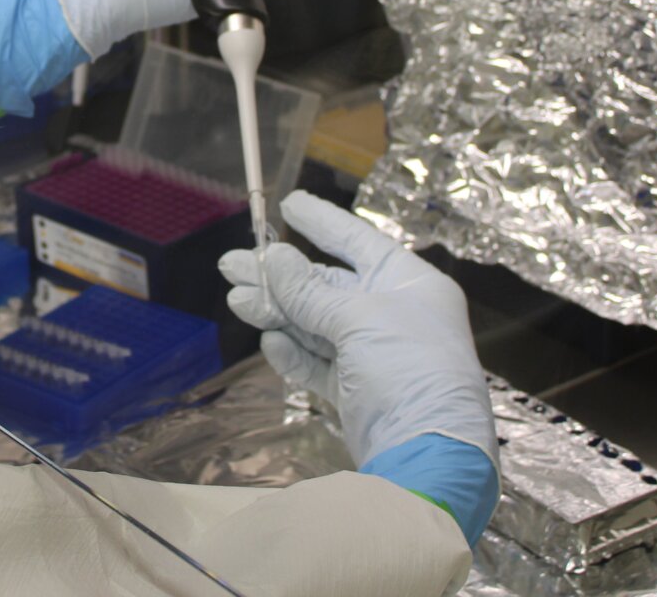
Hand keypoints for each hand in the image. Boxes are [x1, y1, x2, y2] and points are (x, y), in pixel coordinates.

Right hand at [221, 191, 495, 467]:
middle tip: (231, 263)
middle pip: (327, 285)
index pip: (359, 242)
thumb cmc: (407, 369)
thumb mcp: (359, 320)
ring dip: (277, 311)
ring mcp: (373, 353)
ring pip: (315, 322)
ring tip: (237, 300)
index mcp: (409, 284)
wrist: (425, 454)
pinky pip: (318, 361)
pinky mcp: (355, 389)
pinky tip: (270, 341)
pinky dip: (293, 351)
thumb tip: (273, 257)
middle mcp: (392, 313)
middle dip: (280, 276)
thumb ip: (310, 291)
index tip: (287, 203)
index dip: (322, 222)